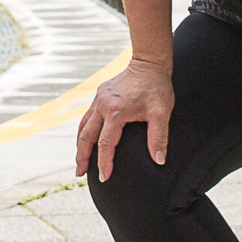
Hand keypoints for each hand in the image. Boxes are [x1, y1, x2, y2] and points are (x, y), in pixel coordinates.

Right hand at [76, 55, 173, 181]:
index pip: (105, 144)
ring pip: (83, 126)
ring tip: (80, 160)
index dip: (104, 163)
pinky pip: (87, 116)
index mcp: (116, 112)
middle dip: (82, 157)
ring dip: (79, 145)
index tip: (104, 177)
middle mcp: (102, 106)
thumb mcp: (161, 113)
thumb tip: (159, 160)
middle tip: (79, 173)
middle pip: (86, 137)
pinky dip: (84, 130)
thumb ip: (159, 138)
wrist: (149, 63)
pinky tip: (86, 138)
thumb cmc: (157, 88)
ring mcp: (98, 99)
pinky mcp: (99, 94)